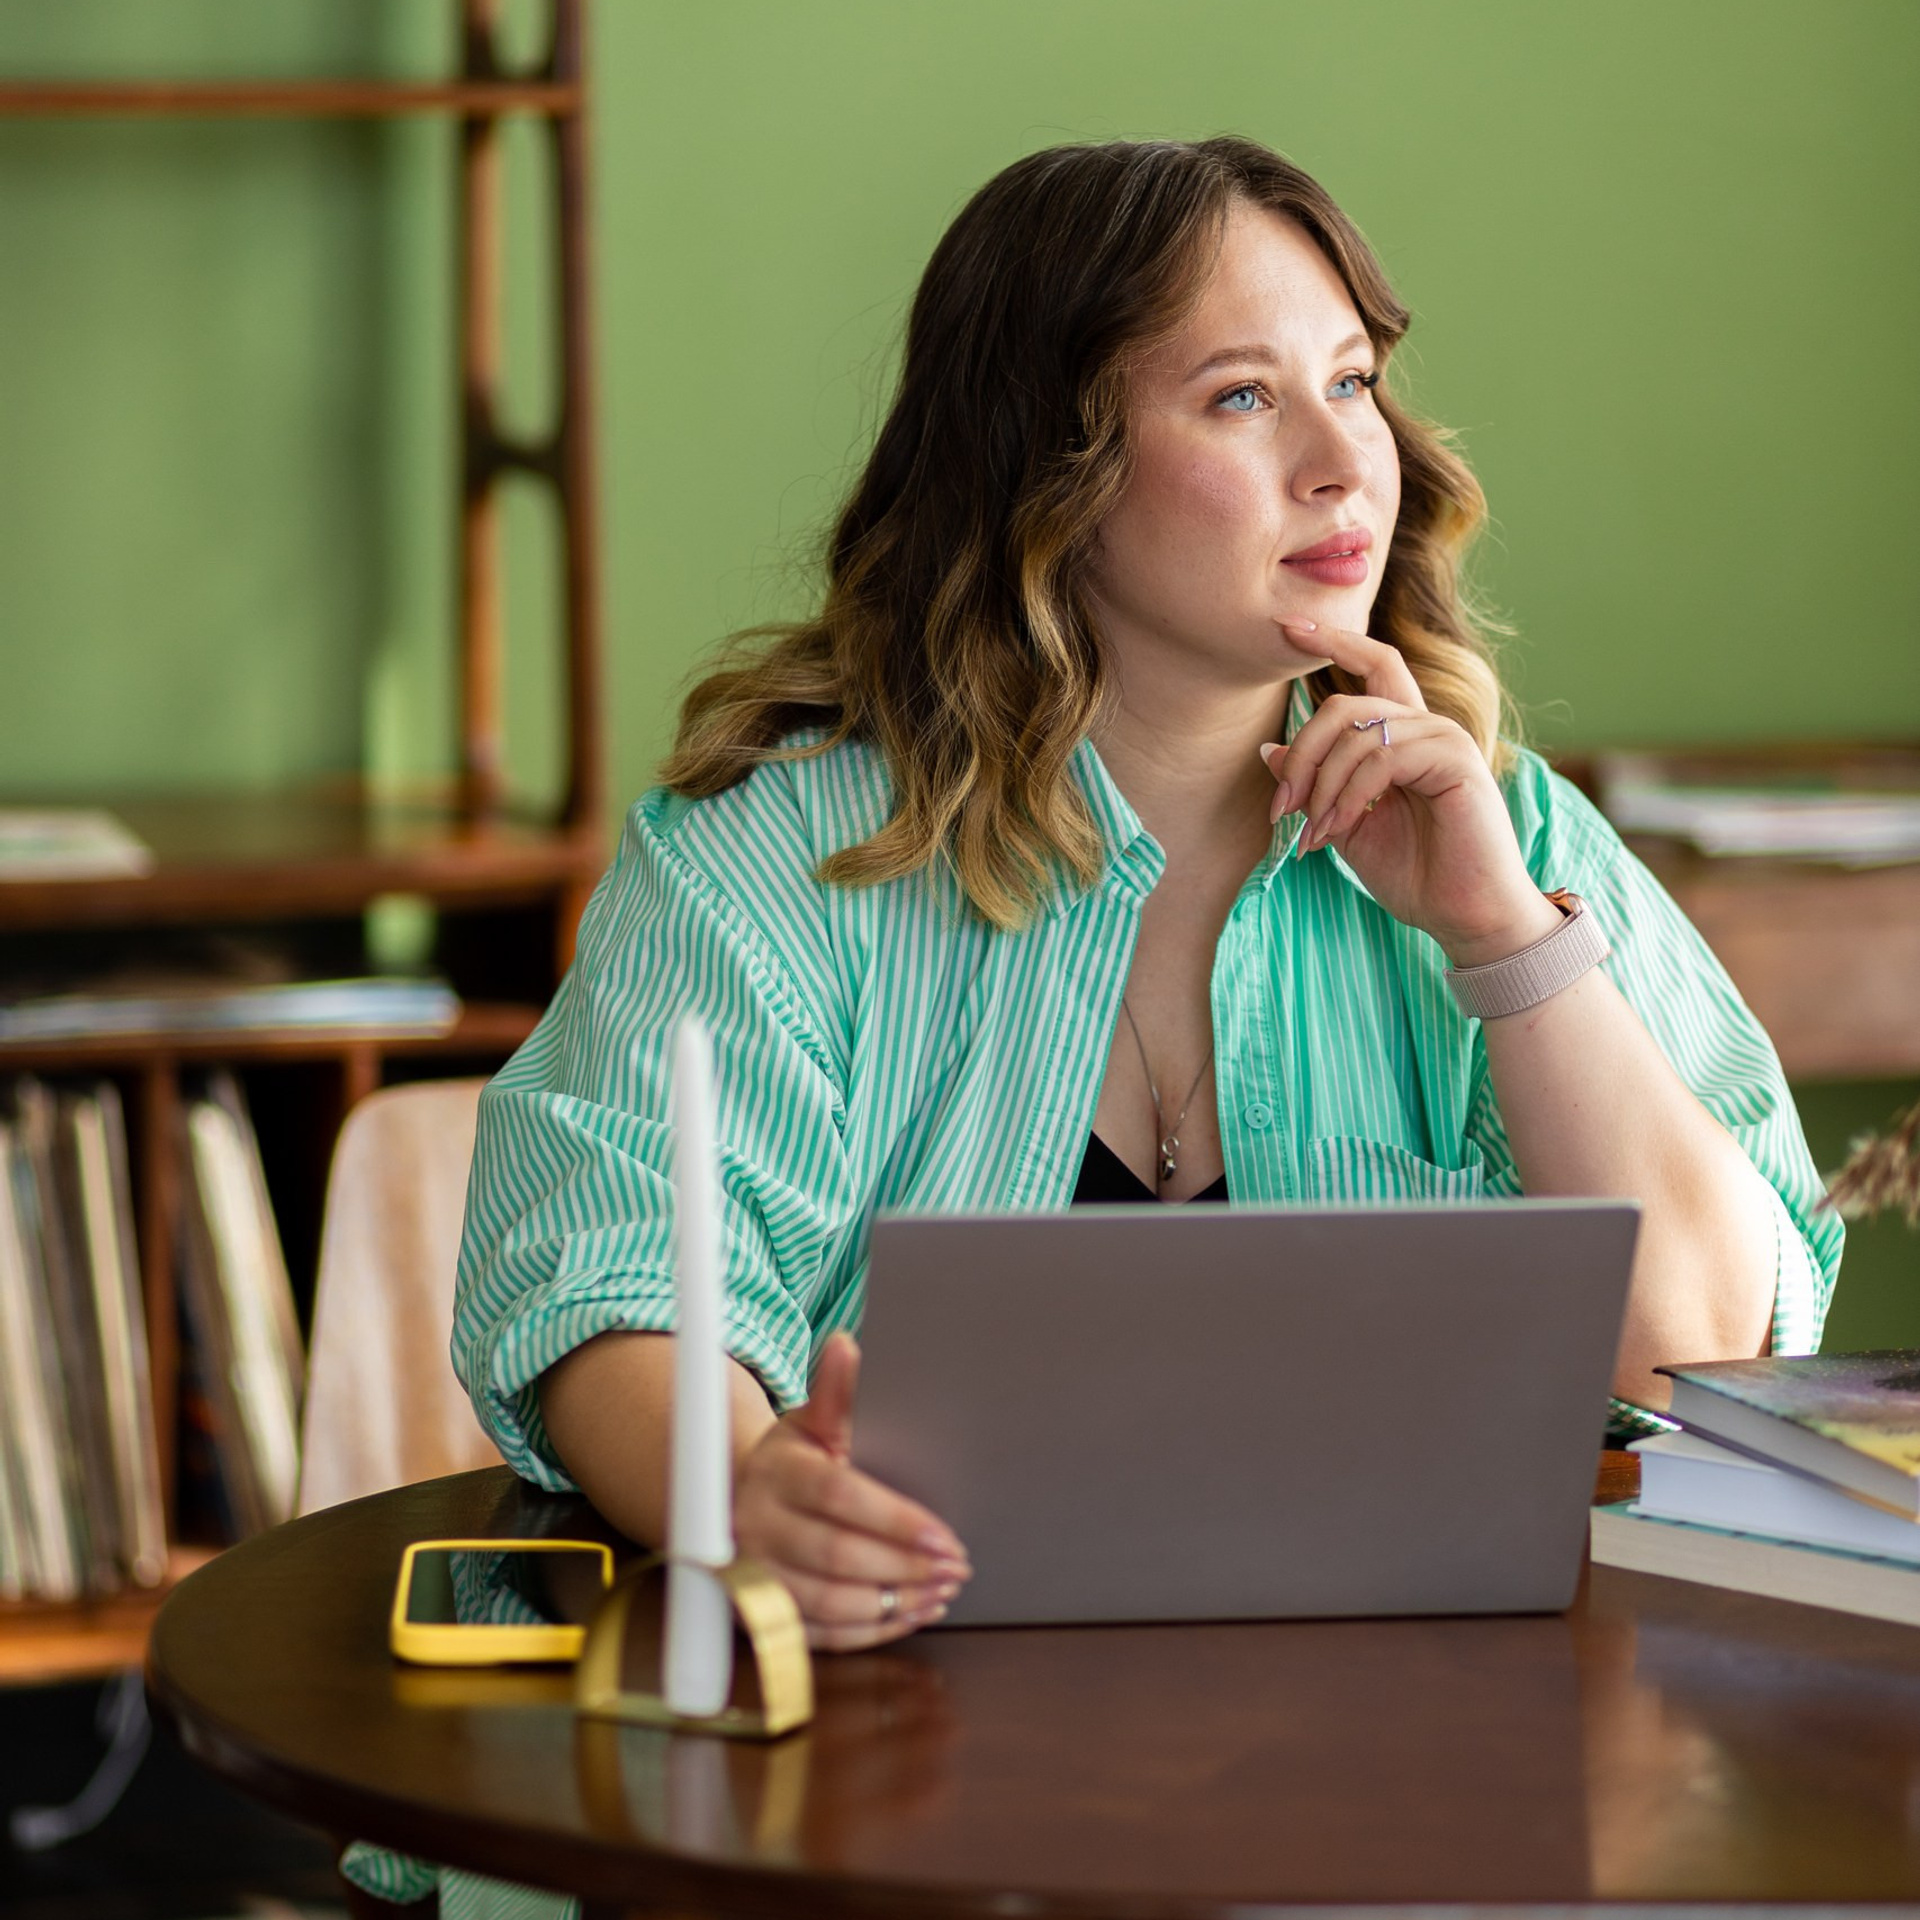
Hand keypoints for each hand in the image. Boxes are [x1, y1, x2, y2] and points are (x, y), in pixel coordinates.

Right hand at [733, 1333, 971, 1650]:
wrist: (727, 1505)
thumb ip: (834, 1392)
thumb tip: (847, 1344)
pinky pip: (821, 1635)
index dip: (896, 1522)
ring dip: (896, 1602)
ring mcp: (758, 1577)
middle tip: (956, 1566)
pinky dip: (872, 1630)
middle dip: (906, 1566)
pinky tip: (911, 1613)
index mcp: (778, 1474)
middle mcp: (760, 1528)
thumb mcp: (807, 1424)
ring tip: (942, 1589)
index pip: (841, 1498)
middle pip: (839, 1556)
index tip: (945, 1535)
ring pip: (831, 1604)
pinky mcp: (763, 1615)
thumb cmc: (785, 1463)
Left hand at [1260, 620, 1560, 965]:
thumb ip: (1314, 784)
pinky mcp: (1455, 760)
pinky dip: (1347, 796)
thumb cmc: (1416, 874)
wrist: (1465, 916)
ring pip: (1356, 733)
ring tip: (1313, 835)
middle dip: (1301, 755)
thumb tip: (1268, 749)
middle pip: (1344, 703)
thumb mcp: (1346, 824)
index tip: (1286, 627)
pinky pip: (1380, 759)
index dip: (1332, 639)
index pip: (1373, 662)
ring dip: (1320, 788)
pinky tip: (1340, 829)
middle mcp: (1427, 726)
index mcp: (1404, 735)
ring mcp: (1444, 739)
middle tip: (1281, 809)